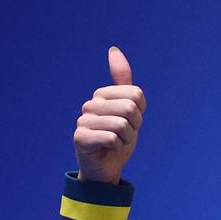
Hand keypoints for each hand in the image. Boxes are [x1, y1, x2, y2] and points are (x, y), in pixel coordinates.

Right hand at [74, 46, 145, 183]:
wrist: (105, 170)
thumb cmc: (118, 140)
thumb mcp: (128, 110)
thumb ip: (124, 83)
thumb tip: (113, 49)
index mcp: (102, 95)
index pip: (136, 95)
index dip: (140, 113)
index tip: (131, 123)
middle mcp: (90, 104)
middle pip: (130, 108)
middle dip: (135, 126)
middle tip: (125, 136)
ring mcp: (83, 120)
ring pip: (122, 124)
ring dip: (127, 139)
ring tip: (117, 143)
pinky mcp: (80, 138)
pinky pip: (112, 138)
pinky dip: (118, 148)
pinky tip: (109, 150)